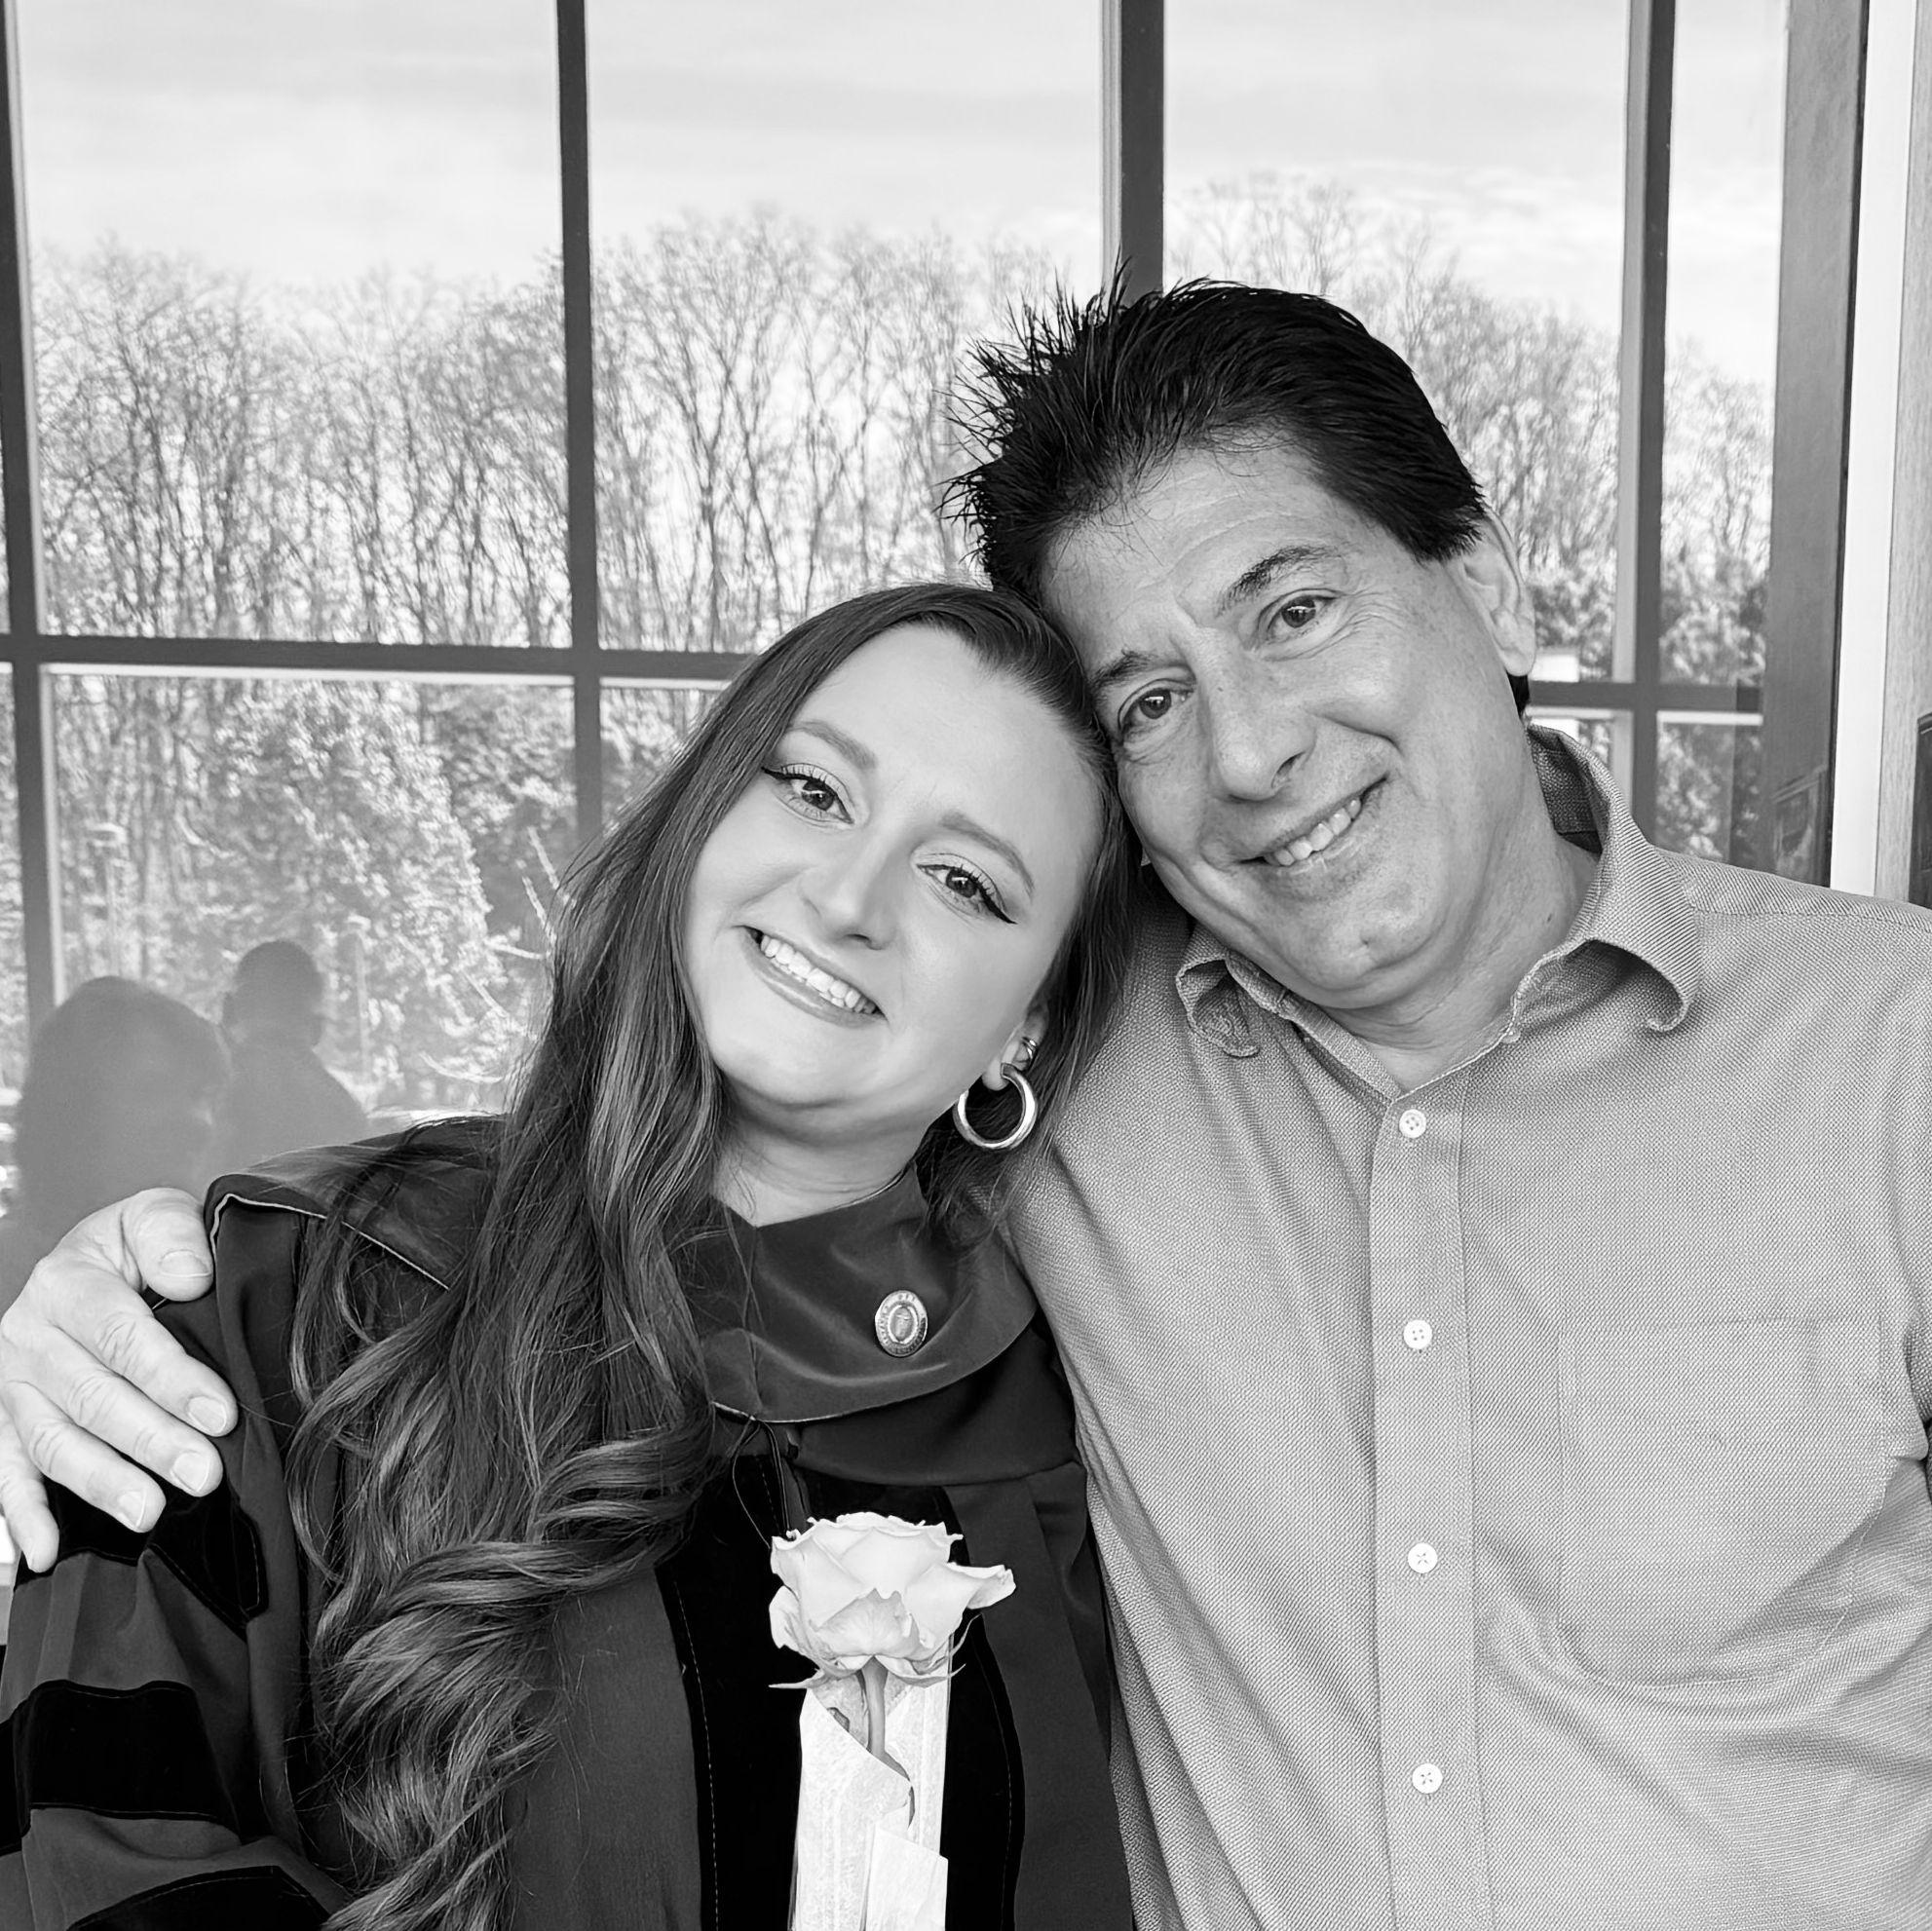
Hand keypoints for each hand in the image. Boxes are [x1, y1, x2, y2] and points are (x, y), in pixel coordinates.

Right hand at [0, 1188, 232, 1570]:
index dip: (172, 1377)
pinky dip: (14, 1519)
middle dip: (151, 1440)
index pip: (122, 1337)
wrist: (90, 1262)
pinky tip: (35, 1556)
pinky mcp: (1, 1425)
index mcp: (67, 1282)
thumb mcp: (152, 1216)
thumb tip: (189, 1278)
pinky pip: (0, 1475)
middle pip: (92, 1397)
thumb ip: (171, 1235)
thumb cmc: (134, 1248)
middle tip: (203, 1473)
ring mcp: (10, 1386)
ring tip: (148, 1512)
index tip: (219, 1413)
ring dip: (99, 1482)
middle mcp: (28, 1336)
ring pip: (52, 1442)